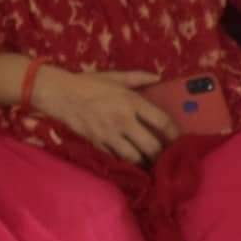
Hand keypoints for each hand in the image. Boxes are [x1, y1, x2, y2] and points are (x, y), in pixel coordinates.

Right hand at [33, 69, 181, 165]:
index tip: (179, 139)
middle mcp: (124, 121)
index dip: (174, 134)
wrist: (61, 95)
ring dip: (146, 162)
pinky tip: (132, 164)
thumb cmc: (89, 84)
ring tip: (152, 163)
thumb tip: (158, 77)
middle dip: (162, 154)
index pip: (161, 122)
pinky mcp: (99, 145)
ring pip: (136, 158)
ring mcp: (111, 136)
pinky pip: (118, 159)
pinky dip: (127, 163)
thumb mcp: (115, 77)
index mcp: (132, 102)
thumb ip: (138, 77)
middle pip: (152, 146)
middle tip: (168, 157)